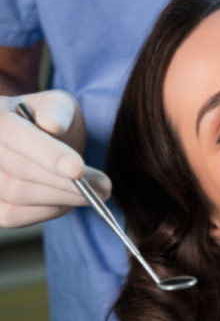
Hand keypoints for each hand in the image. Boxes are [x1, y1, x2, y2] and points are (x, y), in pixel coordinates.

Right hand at [0, 90, 110, 227]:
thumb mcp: (59, 105)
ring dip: (63, 198)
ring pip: (18, 195)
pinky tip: (67, 200)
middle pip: (19, 170)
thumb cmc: (50, 120)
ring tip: (93, 193)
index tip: (78, 169)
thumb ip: (57, 110)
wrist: (39, 141)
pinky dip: (47, 211)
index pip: (15, 135)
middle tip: (104, 188)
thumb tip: (52, 124)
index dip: (47, 154)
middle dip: (66, 182)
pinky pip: (13, 216)